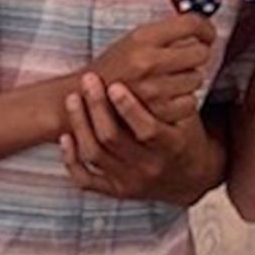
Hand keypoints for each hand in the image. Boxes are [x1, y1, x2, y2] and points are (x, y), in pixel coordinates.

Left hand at [60, 73, 219, 205]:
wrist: (189, 178)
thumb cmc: (186, 137)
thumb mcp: (189, 117)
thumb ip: (173, 96)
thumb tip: (160, 63)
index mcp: (172, 148)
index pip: (147, 129)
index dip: (128, 108)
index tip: (115, 84)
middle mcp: (150, 168)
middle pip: (112, 138)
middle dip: (96, 106)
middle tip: (89, 81)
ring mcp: (130, 182)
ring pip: (94, 154)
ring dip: (80, 125)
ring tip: (73, 99)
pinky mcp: (115, 191)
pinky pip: (85, 179)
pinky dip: (71, 159)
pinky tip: (65, 136)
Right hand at [88, 14, 214, 124]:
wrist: (84, 98)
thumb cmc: (116, 66)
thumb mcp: (135, 39)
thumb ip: (168, 32)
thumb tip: (204, 28)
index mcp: (142, 38)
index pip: (191, 24)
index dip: (206, 28)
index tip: (207, 34)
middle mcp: (147, 62)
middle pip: (200, 53)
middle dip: (197, 55)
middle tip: (185, 60)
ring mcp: (152, 89)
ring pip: (197, 79)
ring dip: (189, 79)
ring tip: (171, 79)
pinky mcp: (156, 113)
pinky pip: (190, 103)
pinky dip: (184, 101)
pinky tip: (170, 97)